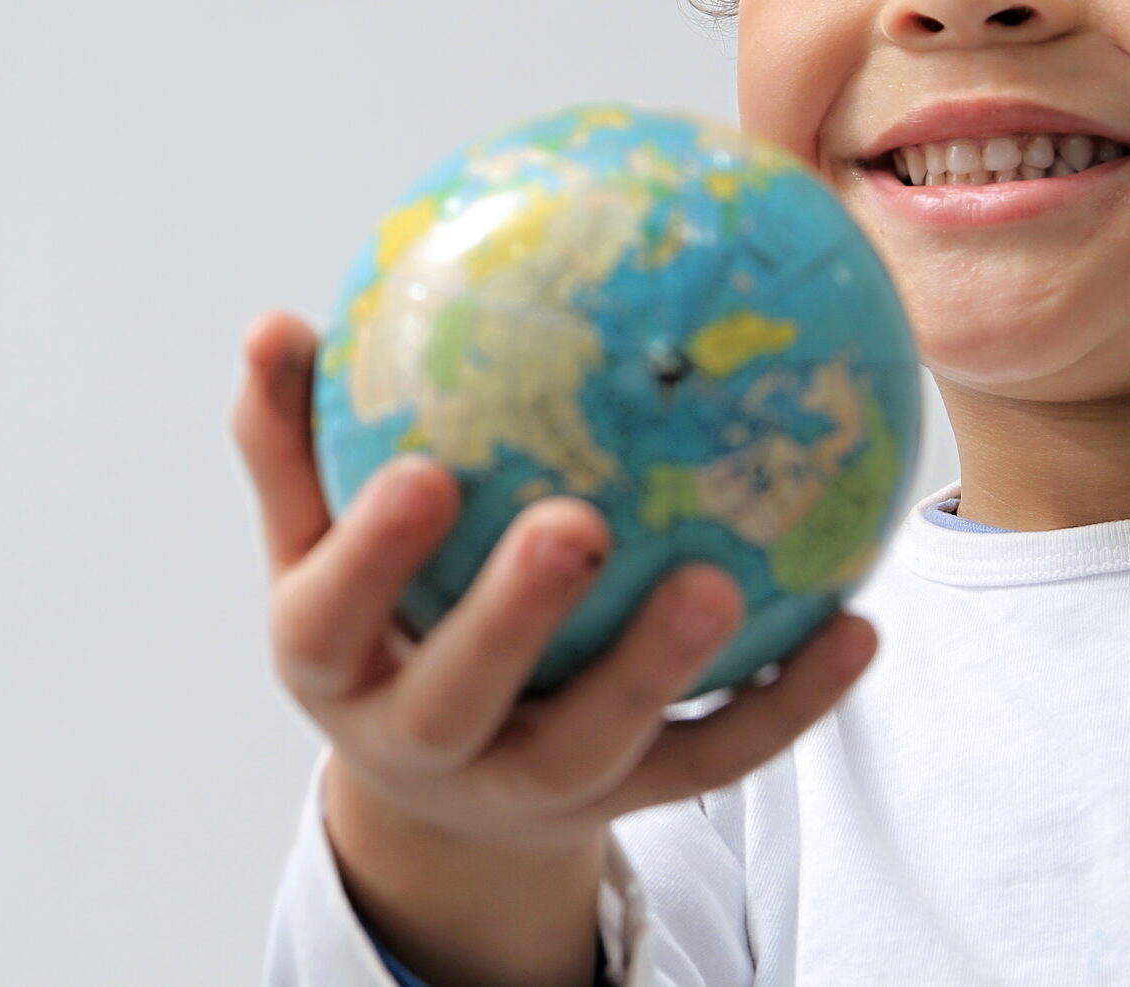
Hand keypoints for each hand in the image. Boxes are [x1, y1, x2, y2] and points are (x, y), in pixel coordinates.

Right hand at [232, 310, 878, 860]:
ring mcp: (530, 783)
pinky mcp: (627, 806)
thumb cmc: (376, 615)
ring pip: (596, 744)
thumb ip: (293, 437)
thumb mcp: (312, 539)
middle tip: (576, 524)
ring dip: (660, 668)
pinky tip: (854, 625)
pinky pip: (713, 757)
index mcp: (333, 664)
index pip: (332, 616)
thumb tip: (274, 324)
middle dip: (515, 621)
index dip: (371, 554)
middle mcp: (425, 739)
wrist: (442, 787)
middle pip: (462, 697)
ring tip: (723, 579)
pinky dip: (788, 702)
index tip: (423, 470)